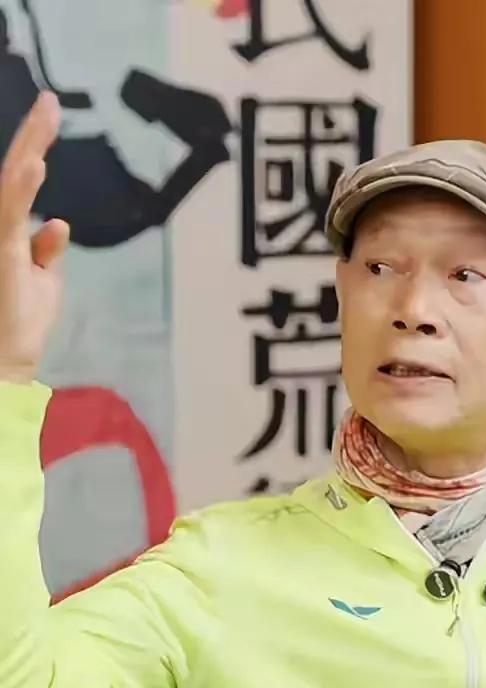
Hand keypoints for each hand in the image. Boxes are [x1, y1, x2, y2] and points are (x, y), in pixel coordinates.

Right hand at [0, 91, 69, 383]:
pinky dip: (21, 190)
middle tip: (51, 101)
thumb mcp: (43, 282)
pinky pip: (8, 216)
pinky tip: (33, 165)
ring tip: (46, 115)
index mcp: (8, 230)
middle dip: (34, 135)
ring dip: (29, 149)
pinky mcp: (1, 254)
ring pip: (10, 184)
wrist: (4, 365)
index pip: (20, 180)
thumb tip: (57, 222)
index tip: (50, 110)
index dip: (34, 144)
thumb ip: (47, 250)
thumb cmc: (18, 325)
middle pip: (14, 172)